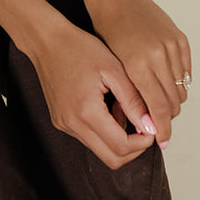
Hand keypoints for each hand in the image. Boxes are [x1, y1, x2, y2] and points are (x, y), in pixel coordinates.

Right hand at [29, 17, 160, 170]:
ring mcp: (64, 125)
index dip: (143, 142)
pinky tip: (109, 108)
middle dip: (134, 148)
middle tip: (145, 126)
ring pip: (101, 150)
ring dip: (120, 139)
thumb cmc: (79, 48)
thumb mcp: (113, 70)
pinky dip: (106, 131)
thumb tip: (150, 126)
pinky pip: (89, 138)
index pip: (121, 147)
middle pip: (111, 159)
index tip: (153, 126)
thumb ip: (133, 101)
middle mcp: (72, 124)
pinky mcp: (61, 122)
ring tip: (124, 109)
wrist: (46, 41)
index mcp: (86, 111)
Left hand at [87, 0, 191, 144]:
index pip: (157, 108)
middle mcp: (158, 56)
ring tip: (159, 105)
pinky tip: (164, 84)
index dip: (162, 129)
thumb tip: (143, 120)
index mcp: (137, 65)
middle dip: (167, 117)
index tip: (161, 141)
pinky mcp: (180, 39)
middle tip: (157, 124)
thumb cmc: (106, 30)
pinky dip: (178, 82)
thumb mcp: (112, 65)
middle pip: (173, 102)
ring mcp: (171, 46)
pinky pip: (186, 72)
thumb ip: (129, 93)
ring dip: (173, 101)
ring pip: (181, 88)